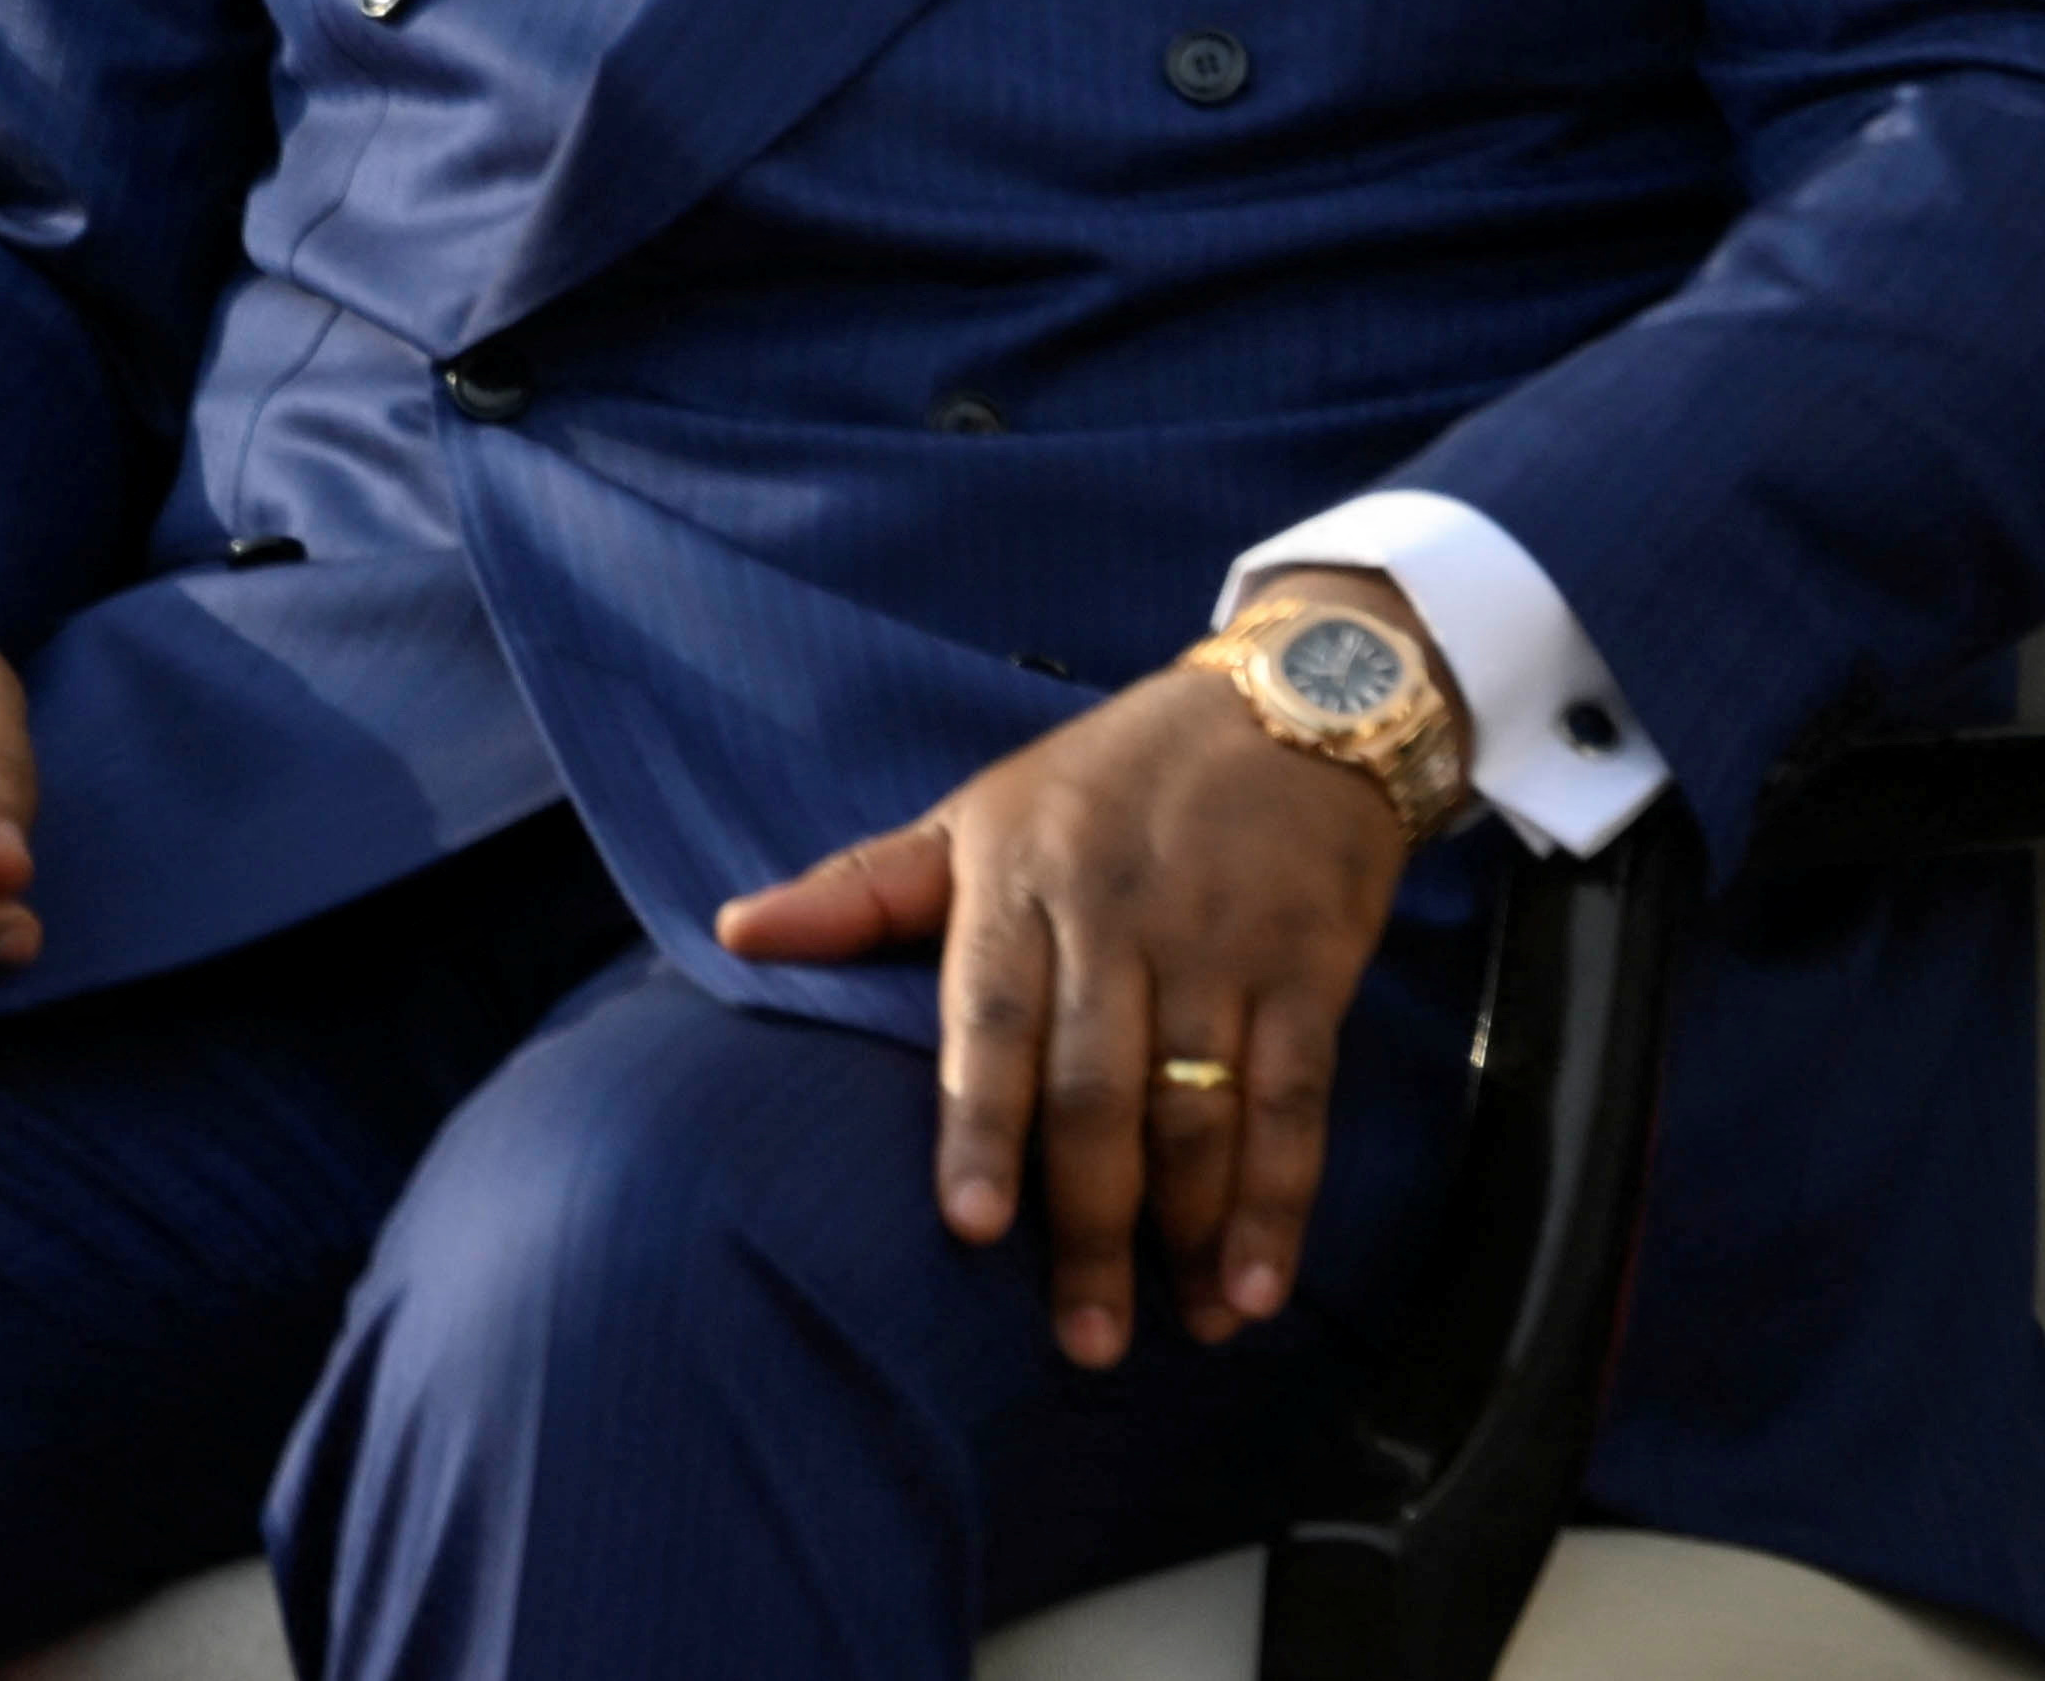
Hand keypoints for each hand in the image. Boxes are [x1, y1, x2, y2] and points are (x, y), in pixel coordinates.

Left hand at [710, 576, 1435, 1368]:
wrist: (1293, 704)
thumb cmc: (1108, 777)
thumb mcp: (975, 811)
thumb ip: (863, 891)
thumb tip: (733, 933)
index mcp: (1018, 878)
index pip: (992, 1019)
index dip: (980, 1124)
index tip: (969, 1228)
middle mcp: (1119, 917)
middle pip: (1098, 1092)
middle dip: (1090, 1225)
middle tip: (1080, 1340)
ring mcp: (1221, 946)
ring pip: (1198, 1111)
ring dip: (1188, 1232)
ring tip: (1174, 1329)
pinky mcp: (1311, 970)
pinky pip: (1295, 1103)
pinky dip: (1278, 1200)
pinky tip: (1252, 1283)